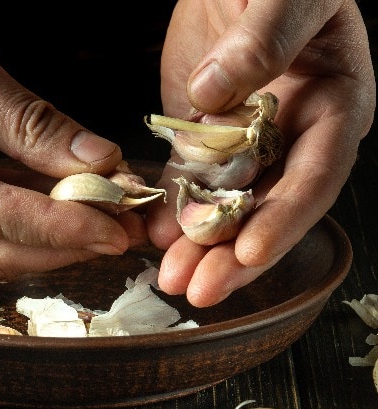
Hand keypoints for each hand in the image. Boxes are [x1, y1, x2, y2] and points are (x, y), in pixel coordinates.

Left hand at [147, 0, 374, 305]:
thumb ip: (266, 37)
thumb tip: (217, 92)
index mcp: (333, 106)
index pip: (314, 176)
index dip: (284, 220)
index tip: (247, 252)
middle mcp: (293, 138)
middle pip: (268, 210)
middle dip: (234, 255)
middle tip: (198, 290)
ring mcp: (247, 146)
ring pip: (228, 209)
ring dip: (200, 249)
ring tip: (172, 280)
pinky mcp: (206, 141)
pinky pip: (191, 187)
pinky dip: (174, 217)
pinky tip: (155, 240)